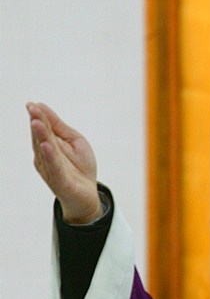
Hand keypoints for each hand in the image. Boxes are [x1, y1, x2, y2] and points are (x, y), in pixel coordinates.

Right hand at [27, 102, 103, 223]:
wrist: (87, 194)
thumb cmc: (79, 166)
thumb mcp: (74, 140)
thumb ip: (59, 126)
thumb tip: (42, 107)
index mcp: (49, 145)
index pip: (43, 128)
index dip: (38, 116)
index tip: (32, 104)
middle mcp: (45, 156)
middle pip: (42, 137)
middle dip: (37, 123)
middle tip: (32, 110)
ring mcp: (51, 169)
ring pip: (45, 151)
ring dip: (41, 136)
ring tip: (37, 123)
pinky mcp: (60, 181)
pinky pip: (54, 168)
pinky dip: (49, 157)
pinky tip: (46, 146)